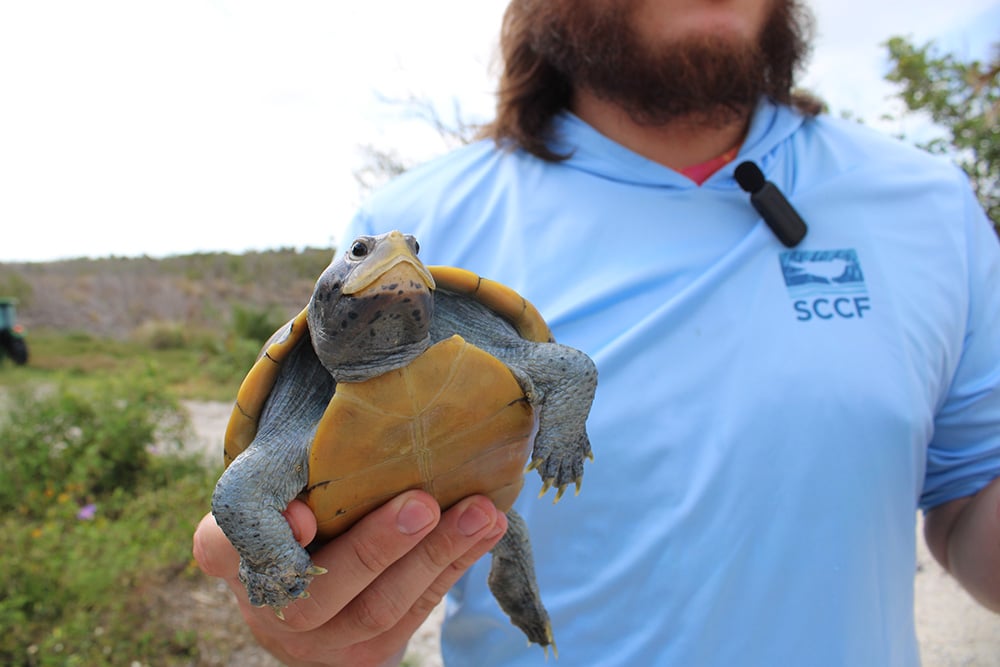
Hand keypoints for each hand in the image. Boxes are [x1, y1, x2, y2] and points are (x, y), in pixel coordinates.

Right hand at [193, 490, 507, 666]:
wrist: (319, 581)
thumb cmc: (307, 501)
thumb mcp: (283, 475)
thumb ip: (295, 462)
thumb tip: (351, 439)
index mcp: (229, 554)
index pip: (221, 546)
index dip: (255, 537)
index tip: (302, 515)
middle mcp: (266, 605)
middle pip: (315, 590)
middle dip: (376, 547)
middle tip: (422, 503)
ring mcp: (317, 641)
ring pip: (378, 608)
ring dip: (435, 556)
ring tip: (479, 513)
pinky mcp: (365, 658)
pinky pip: (416, 612)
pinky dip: (454, 566)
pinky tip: (487, 529)